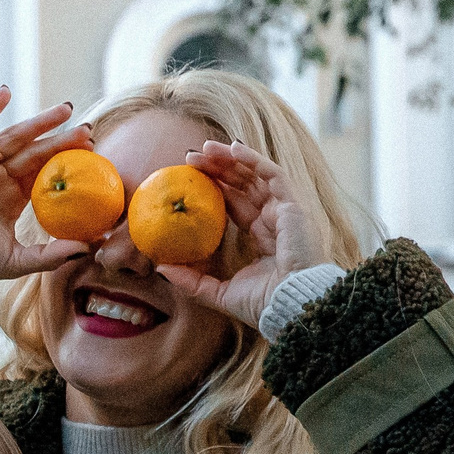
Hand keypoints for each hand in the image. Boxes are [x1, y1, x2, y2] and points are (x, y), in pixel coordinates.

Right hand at [0, 87, 95, 291]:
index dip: (67, 161)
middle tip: (87, 129)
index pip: (44, 173)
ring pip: (12, 138)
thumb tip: (89, 248)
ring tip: (63, 110)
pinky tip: (5, 93)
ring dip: (37, 122)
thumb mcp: (14, 261)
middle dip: (60, 139)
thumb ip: (50, 255)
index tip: (92, 151)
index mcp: (12, 199)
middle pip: (34, 152)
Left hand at [160, 140, 329, 328]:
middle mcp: (274, 219)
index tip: (188, 179)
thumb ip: (191, 280)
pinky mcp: (293, 206)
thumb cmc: (262, 303)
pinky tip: (233, 149)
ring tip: (204, 148)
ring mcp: (285, 211)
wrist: (290, 305)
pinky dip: (254, 160)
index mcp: (262, 236)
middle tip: (190, 157)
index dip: (215, 188)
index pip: (236, 203)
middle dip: (218, 168)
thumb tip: (160, 268)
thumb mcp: (218, 292)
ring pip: (256, 175)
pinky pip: (273, 174)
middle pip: (244, 184)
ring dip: (231, 159)